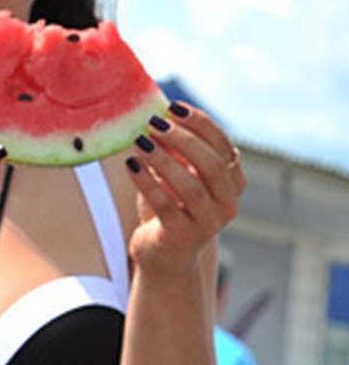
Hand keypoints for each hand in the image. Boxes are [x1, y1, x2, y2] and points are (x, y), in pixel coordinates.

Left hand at [123, 103, 243, 275]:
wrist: (164, 255)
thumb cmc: (170, 208)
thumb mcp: (176, 176)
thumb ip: (177, 151)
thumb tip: (160, 114)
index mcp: (233, 184)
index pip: (223, 146)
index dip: (201, 124)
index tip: (174, 108)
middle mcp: (228, 204)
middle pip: (212, 164)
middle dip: (183, 140)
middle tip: (154, 124)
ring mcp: (208, 223)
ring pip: (190, 186)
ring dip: (163, 160)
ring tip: (140, 142)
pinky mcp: (183, 236)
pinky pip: (165, 205)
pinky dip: (147, 182)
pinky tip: (131, 164)